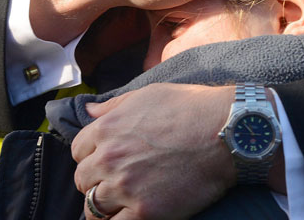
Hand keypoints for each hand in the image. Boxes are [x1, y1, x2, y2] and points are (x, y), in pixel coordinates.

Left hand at [73, 83, 235, 219]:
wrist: (226, 133)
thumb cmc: (191, 108)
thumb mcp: (148, 95)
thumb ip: (113, 106)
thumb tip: (89, 111)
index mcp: (106, 128)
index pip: (78, 151)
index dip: (91, 156)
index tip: (105, 161)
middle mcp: (109, 158)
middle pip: (82, 180)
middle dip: (96, 181)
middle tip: (115, 183)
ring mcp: (125, 186)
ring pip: (93, 207)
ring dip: (103, 206)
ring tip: (120, 204)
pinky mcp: (145, 211)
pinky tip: (130, 217)